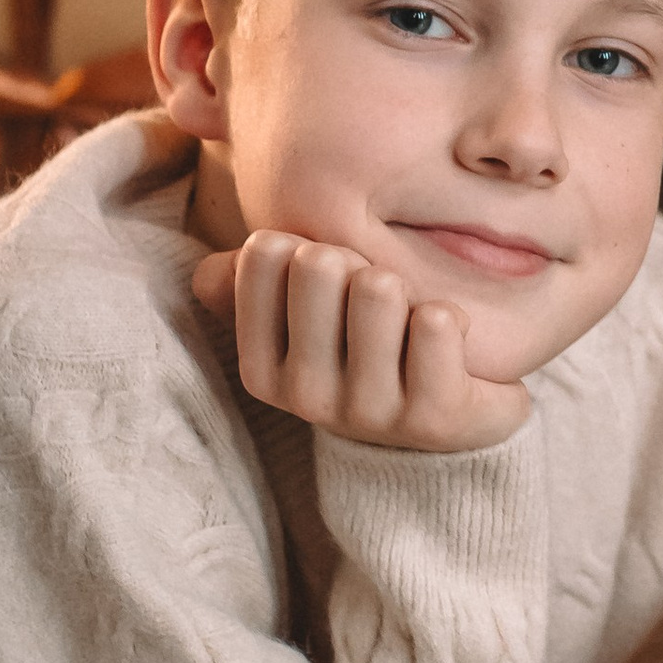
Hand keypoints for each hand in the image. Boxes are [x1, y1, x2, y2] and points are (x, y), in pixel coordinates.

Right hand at [191, 232, 531, 454]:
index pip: (265, 254)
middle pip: (320, 264)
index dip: (305, 245)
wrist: (454, 412)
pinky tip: (448, 341)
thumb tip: (208, 273)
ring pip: (378, 289)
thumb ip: (251, 286)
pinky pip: (435, 321)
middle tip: (377, 299)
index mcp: (261, 370)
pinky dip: (449, 314)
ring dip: (405, 288)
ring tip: (409, 321)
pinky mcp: (432, 417)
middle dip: (357, 261)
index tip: (330, 283)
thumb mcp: (301, 316)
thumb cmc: (366, 346)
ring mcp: (368, 412)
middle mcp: (305, 398)